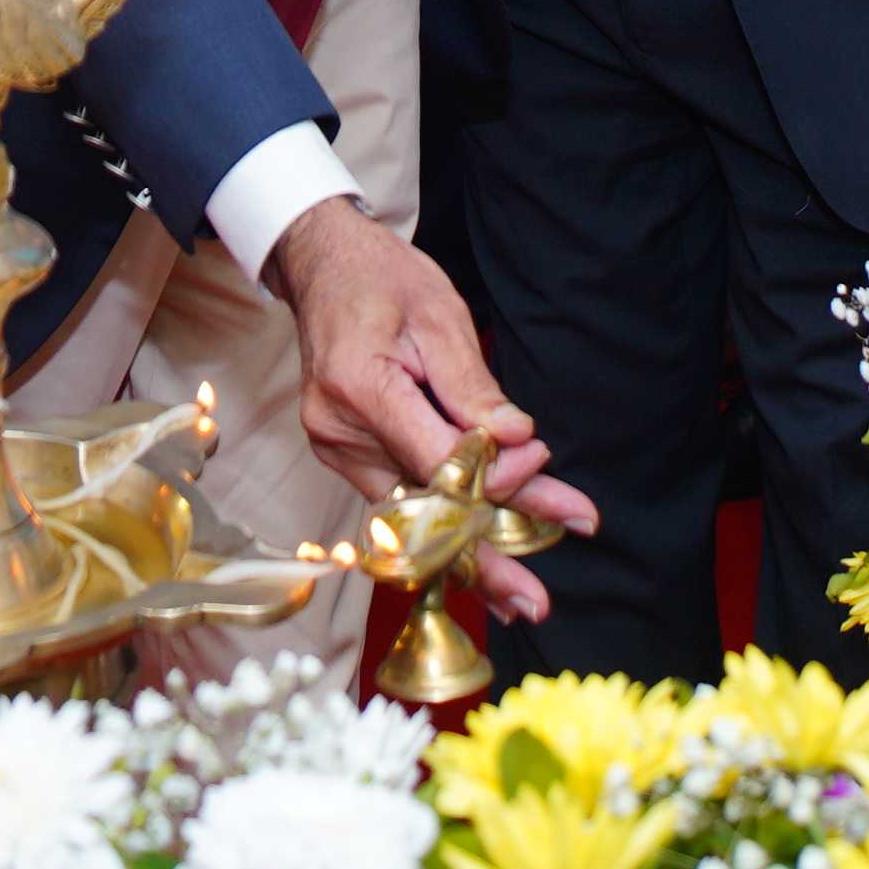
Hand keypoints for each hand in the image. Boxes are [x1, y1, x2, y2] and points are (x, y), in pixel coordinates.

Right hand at [268, 199, 596, 613]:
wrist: (323, 266)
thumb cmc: (384, 279)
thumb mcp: (439, 314)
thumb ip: (474, 386)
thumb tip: (517, 443)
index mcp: (359, 385)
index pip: (436, 458)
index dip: (495, 477)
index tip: (546, 468)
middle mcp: (339, 431)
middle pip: (425, 504)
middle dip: (484, 553)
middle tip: (533, 602)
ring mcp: (336, 449)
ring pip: (415, 513)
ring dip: (471, 548)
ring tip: (520, 595)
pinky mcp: (346, 457)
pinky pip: (402, 501)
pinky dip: (443, 526)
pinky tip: (478, 564)